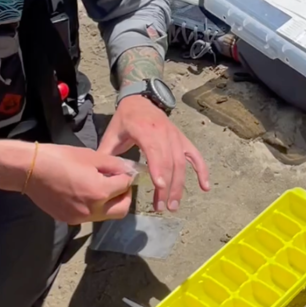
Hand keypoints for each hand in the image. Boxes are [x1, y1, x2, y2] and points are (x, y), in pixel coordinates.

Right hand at [24, 143, 136, 224]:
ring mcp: (80, 218)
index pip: (125, 186)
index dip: (127, 176)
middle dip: (125, 196)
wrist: (30, 169)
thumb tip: (127, 170)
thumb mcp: (91, 156)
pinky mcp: (69, 220)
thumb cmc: (60, 158)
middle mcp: (92, 210)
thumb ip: (114, 165)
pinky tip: (85, 193)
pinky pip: (90, 216)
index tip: (124, 171)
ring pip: (106, 215)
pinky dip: (94, 206)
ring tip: (101, 187)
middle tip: (119, 184)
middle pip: (122, 210)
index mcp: (100, 191)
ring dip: (110, 203)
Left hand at [99, 96, 210, 212]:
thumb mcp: (112, 134)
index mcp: (145, 129)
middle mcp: (164, 133)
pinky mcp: (183, 140)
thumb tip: (101, 176)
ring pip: (181, 163)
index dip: (158, 168)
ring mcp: (176, 136)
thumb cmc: (125, 119)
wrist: (140, 100)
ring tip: (173, 205)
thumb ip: (107, 154)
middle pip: (169, 162)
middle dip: (167, 186)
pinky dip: (202, 171)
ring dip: (179, 185)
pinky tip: (204, 187)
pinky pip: (195, 156)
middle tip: (162, 207)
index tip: (159, 186)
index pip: (154, 150)